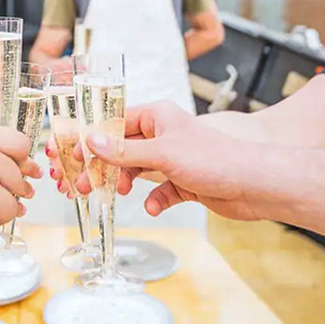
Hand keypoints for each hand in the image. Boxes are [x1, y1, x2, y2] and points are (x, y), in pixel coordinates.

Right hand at [79, 104, 275, 221]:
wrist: (254, 185)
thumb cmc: (214, 159)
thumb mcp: (162, 153)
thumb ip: (124, 151)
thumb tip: (90, 142)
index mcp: (157, 116)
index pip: (115, 122)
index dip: (91, 138)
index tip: (70, 153)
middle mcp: (163, 135)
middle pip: (121, 148)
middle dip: (101, 166)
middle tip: (81, 183)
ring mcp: (173, 159)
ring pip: (136, 170)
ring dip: (123, 182)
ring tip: (112, 194)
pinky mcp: (184, 182)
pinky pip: (159, 190)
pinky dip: (154, 200)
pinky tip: (153, 207)